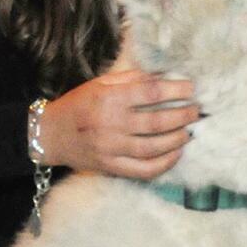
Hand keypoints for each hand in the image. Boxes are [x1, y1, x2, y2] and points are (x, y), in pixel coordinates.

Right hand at [39, 70, 198, 178]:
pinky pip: (144, 169)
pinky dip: (165, 163)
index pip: (151, 93)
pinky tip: (176, 153)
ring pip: (154, 147)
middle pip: (158, 121)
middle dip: (183, 116)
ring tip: (188, 131)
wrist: (50, 135)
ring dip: (178, 139)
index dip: (176, 90)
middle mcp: (111, 124)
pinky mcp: (112, 167)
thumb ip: (131, 80)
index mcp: (109, 99)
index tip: (191, 89)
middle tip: (196, 112)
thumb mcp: (100, 84)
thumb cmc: (78, 104)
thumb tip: (164, 77)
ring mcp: (111, 149)